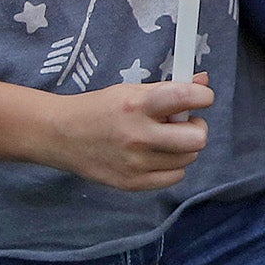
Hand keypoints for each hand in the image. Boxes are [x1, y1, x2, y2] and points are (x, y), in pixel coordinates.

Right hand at [53, 74, 212, 189]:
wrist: (60, 135)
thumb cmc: (99, 109)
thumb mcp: (132, 90)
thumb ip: (170, 88)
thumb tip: (204, 82)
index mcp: (137, 106)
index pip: (187, 99)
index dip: (203, 97)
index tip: (201, 98)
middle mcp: (137, 136)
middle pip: (197, 139)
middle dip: (196, 128)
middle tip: (183, 124)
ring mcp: (134, 163)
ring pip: (189, 158)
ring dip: (183, 147)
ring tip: (163, 139)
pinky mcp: (131, 183)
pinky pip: (174, 177)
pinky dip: (172, 166)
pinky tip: (156, 155)